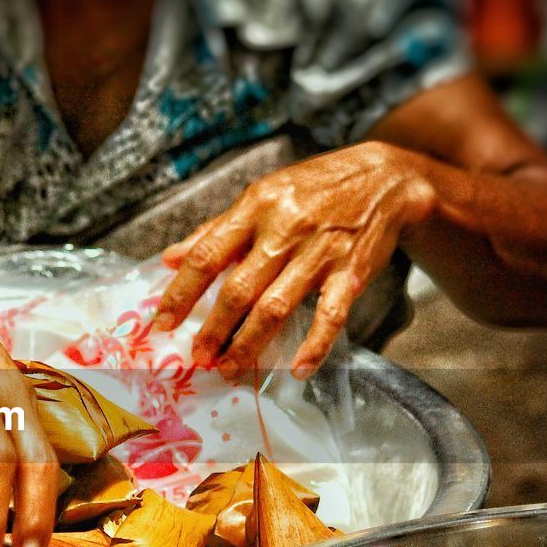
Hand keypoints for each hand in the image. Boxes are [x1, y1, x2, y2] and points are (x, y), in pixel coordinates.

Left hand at [154, 141, 434, 379]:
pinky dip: (314, 346)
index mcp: (255, 208)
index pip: (207, 256)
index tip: (163, 323)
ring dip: (249, 344)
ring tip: (230, 367)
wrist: (383, 177)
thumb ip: (215, 230)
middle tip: (198, 357)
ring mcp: (319, 253)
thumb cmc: (313, 189)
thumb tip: (170, 259)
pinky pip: (330, 315)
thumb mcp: (261, 197)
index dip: (181, 293)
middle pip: (239, 289)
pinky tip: (297, 370)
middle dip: (214, 329)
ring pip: (276, 307)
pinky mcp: (351, 272)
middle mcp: (284, 230)